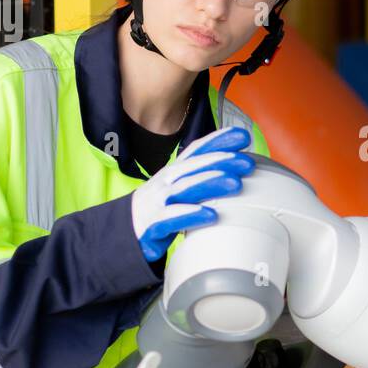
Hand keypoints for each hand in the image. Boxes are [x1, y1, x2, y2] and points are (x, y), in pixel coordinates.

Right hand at [130, 126, 254, 261]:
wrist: (122, 232)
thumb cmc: (158, 209)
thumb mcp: (179, 189)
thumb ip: (203, 180)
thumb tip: (236, 172)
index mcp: (175, 172)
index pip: (197, 150)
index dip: (218, 140)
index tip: (242, 135)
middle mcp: (166, 182)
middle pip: (195, 166)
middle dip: (221, 161)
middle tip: (245, 161)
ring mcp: (158, 201)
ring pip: (186, 188)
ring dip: (211, 183)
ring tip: (234, 183)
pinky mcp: (153, 224)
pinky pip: (174, 218)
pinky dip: (192, 214)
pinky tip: (211, 215)